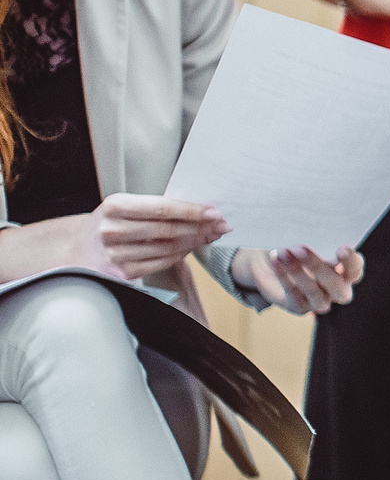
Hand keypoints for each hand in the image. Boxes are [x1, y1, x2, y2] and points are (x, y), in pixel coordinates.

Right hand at [79, 194, 227, 279]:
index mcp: (115, 206)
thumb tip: (200, 210)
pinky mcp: (122, 273)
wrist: (78, 248)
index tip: (215, 211)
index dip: (192, 211)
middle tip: (222, 225)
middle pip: (169, 229)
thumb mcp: (124, 206)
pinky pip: (161, 263)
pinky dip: (181, 255)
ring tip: (211, 235)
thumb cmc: (109, 223)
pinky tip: (191, 248)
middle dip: (201, 227)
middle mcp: (113, 230)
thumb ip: (155, 207)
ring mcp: (117, 254)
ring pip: (168, 248)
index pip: (162, 208)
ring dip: (195, 242)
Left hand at [235, 245, 363, 313]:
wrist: (274, 261)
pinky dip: (284, 277)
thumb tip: (316, 234)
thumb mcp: (309, 240)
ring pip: (316, 295)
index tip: (342, 249)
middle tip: (301, 248)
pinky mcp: (300, 307)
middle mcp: (338, 290)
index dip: (351, 262)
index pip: (356, 270)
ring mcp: (320, 301)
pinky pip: (294, 295)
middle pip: (337, 287)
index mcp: (347, 271)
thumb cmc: (298, 244)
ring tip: (283, 252)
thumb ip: (318, 241)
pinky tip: (275, 259)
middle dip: (319, 268)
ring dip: (299, 273)